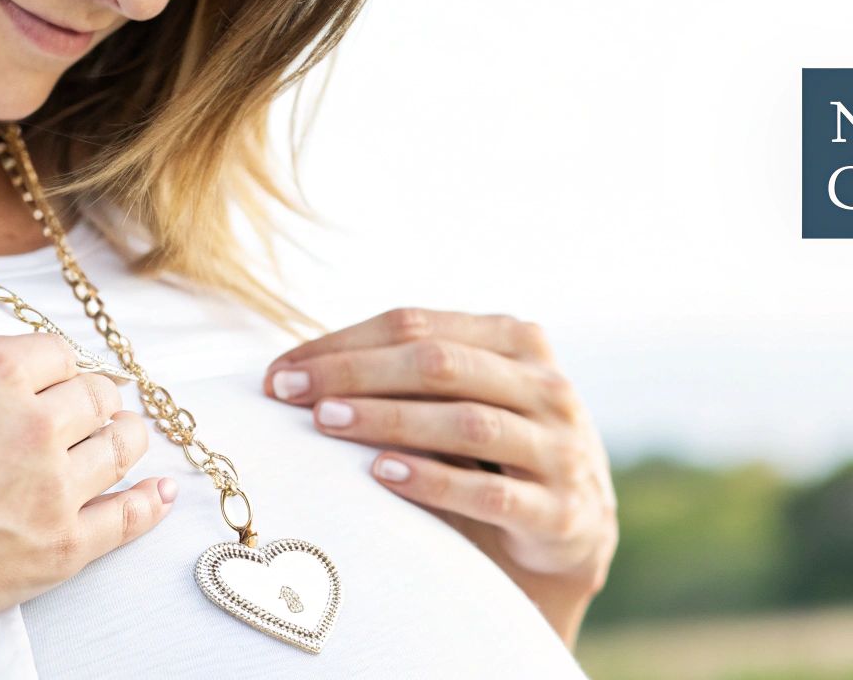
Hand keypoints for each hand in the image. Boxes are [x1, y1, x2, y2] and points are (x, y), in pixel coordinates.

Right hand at [0, 332, 177, 678]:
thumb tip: (3, 381)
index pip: (60, 353)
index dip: (60, 368)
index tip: (59, 380)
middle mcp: (38, 419)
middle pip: (98, 395)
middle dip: (97, 399)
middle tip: (99, 408)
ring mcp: (56, 484)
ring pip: (121, 445)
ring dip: (126, 438)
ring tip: (128, 437)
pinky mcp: (64, 545)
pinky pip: (128, 514)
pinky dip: (151, 501)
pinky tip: (162, 491)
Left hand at [262, 308, 617, 648]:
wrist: (573, 527)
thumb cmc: (493, 452)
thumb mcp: (466, 396)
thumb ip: (410, 373)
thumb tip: (298, 366)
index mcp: (517, 341)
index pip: (418, 325)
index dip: (344, 342)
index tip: (279, 370)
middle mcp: (546, 386)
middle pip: (440, 364)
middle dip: (355, 373)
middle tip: (290, 392)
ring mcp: (560, 447)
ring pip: (466, 423)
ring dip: (390, 419)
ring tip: (326, 422)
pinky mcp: (561, 510)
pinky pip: (489, 492)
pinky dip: (432, 480)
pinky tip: (381, 473)